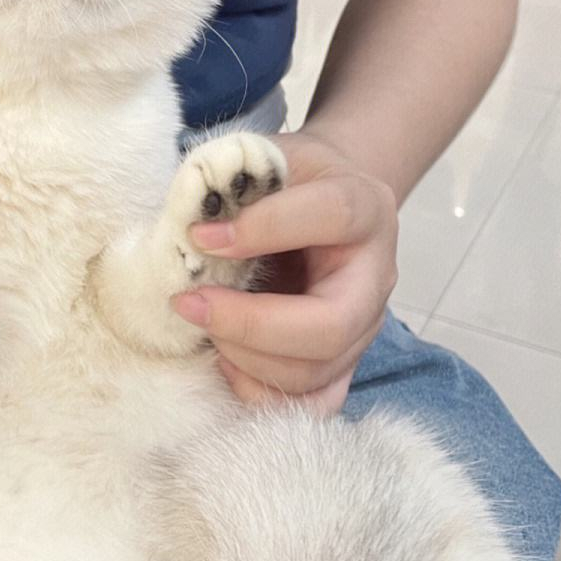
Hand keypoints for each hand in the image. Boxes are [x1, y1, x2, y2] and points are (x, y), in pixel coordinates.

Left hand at [171, 131, 397, 412]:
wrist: (322, 204)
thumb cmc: (287, 181)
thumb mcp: (266, 158)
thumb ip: (231, 175)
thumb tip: (185, 221)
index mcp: (366, 207)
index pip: (332, 216)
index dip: (264, 228)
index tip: (200, 235)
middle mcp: (376, 276)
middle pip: (330, 325)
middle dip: (248, 323)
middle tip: (189, 303)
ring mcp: (364, 328)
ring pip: (313, 372)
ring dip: (242, 356)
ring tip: (201, 322)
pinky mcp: (343, 365)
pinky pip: (310, 403)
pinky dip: (260, 390)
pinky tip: (225, 360)